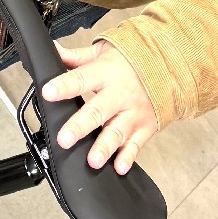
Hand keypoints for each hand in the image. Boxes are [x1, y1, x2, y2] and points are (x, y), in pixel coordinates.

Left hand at [40, 36, 157, 174]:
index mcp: (106, 73)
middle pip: (98, 111)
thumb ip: (76, 56)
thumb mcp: (103, 52)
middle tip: (65, 139)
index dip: (64, 85)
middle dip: (80, 126)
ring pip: (117, 132)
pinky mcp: (145, 128)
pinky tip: (119, 167)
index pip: (81, 79)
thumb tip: (51, 51)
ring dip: (104, 147)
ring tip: (93, 161)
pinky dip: (128, 157)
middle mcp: (120, 94)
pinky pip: (135, 145)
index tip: (48, 92)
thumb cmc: (131, 60)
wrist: (169, 66)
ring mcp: (134, 113)